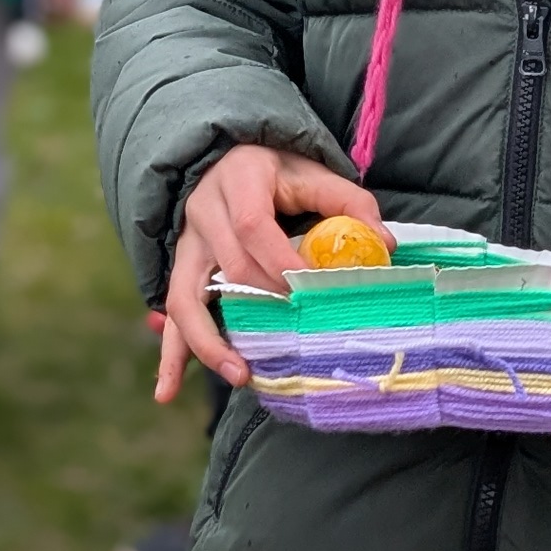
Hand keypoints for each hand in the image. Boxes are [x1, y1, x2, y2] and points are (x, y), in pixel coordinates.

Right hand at [158, 146, 387, 401]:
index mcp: (238, 180)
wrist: (228, 158)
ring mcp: (187, 244)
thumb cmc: (278, 172)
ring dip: (208, 342)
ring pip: (185, 297)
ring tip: (239, 376)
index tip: (309, 293)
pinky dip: (170, 355)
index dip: (279, 264)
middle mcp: (204, 211)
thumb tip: (383, 244)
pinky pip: (172, 314)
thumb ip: (349, 204)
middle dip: (261, 307)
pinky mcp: (182, 270)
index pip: (251, 226)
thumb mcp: (314, 173)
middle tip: (294, 337)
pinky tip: (167, 392)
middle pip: (227, 267)